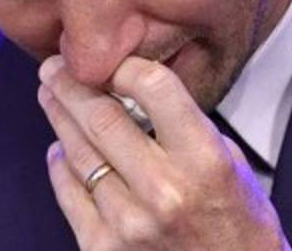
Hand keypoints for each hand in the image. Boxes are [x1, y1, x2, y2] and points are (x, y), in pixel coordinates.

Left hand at [37, 55, 290, 250]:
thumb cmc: (240, 228)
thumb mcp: (233, 165)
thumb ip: (187, 128)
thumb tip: (135, 93)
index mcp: (204, 160)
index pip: (154, 87)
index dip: (123, 65)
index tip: (110, 60)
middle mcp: (164, 189)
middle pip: (102, 116)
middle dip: (71, 84)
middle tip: (54, 67)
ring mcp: (129, 223)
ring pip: (78, 153)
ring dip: (60, 119)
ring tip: (51, 97)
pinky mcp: (104, 249)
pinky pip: (70, 194)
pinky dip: (61, 166)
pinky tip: (59, 150)